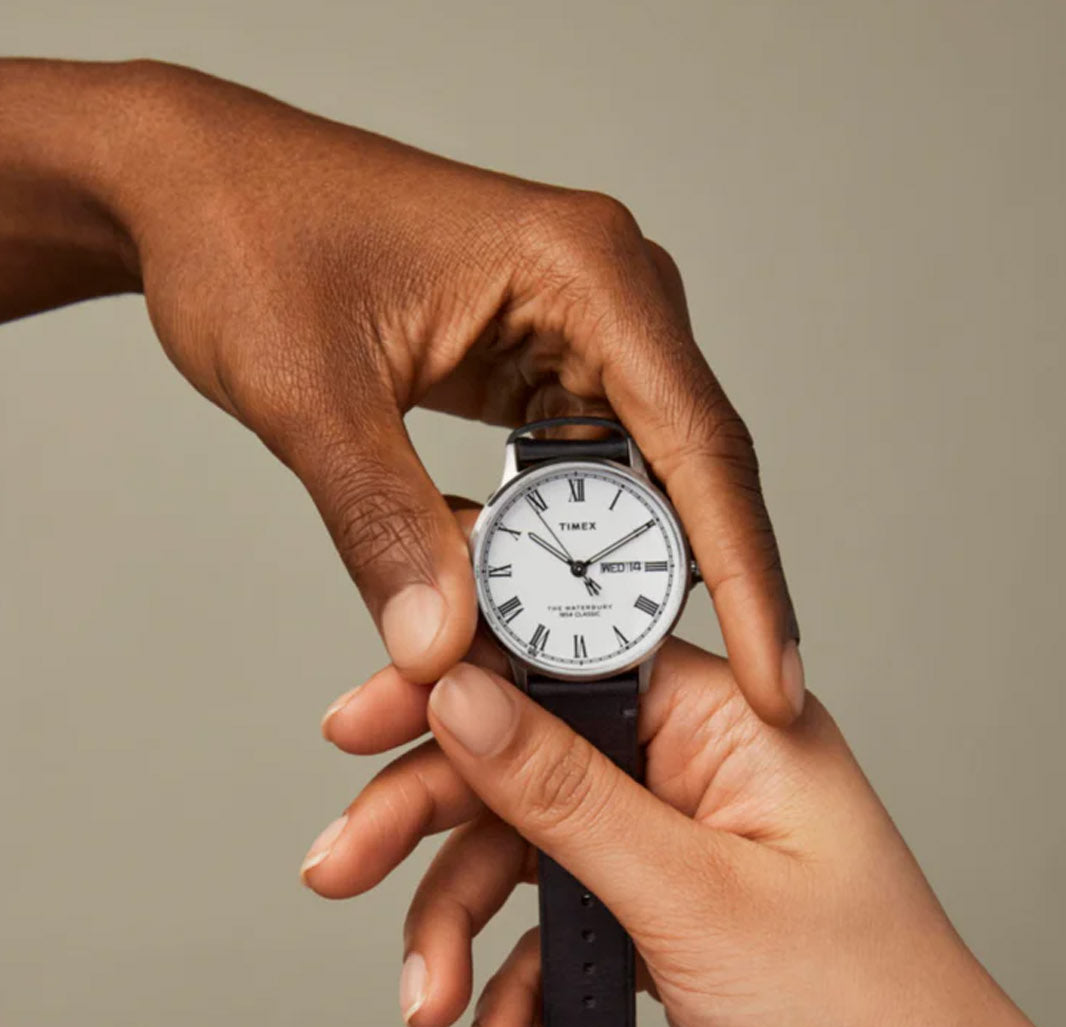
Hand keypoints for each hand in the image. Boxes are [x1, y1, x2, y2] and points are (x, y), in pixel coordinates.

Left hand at [0, 60, 801, 713]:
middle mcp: (606, 294)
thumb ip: (382, 524)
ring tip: (624, 668)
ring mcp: (580, 327)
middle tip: (720, 703)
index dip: (745, 575)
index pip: (700, 448)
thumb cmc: (249, 238)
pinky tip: (560, 608)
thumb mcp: (310, 395)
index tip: (774, 678)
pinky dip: (571, 545)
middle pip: (690, 470)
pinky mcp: (543, 362)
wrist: (195, 189)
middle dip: (693, 589)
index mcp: (585, 272)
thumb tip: (440, 650)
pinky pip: (584, 473)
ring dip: (622, 574)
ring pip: (641, 480)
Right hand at [304, 638, 1035, 1026]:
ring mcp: (665, 847)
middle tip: (338, 866)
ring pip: (518, 852)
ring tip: (425, 999)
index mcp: (726, 722)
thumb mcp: (694, 895)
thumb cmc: (866, 1007)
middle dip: (423, 819)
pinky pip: (548, 927)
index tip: (363, 718)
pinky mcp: (649, 920)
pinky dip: (509, 980)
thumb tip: (463, 698)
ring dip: (454, 924)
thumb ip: (566, 794)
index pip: (563, 654)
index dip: (454, 675)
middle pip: (516, 757)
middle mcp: (688, 770)